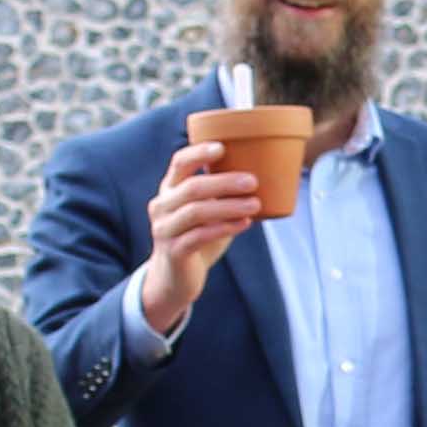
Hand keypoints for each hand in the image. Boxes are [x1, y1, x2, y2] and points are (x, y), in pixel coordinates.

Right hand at [125, 147, 270, 337]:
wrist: (175, 279)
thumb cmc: (197, 237)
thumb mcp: (208, 211)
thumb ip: (223, 194)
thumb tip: (264, 174)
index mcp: (170, 189)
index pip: (179, 163)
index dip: (198, 152)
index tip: (222, 147)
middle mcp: (162, 206)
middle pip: (192, 188)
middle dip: (224, 182)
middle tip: (253, 181)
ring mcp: (164, 229)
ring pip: (196, 212)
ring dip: (228, 206)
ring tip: (255, 204)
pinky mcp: (174, 251)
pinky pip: (199, 236)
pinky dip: (224, 228)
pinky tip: (244, 223)